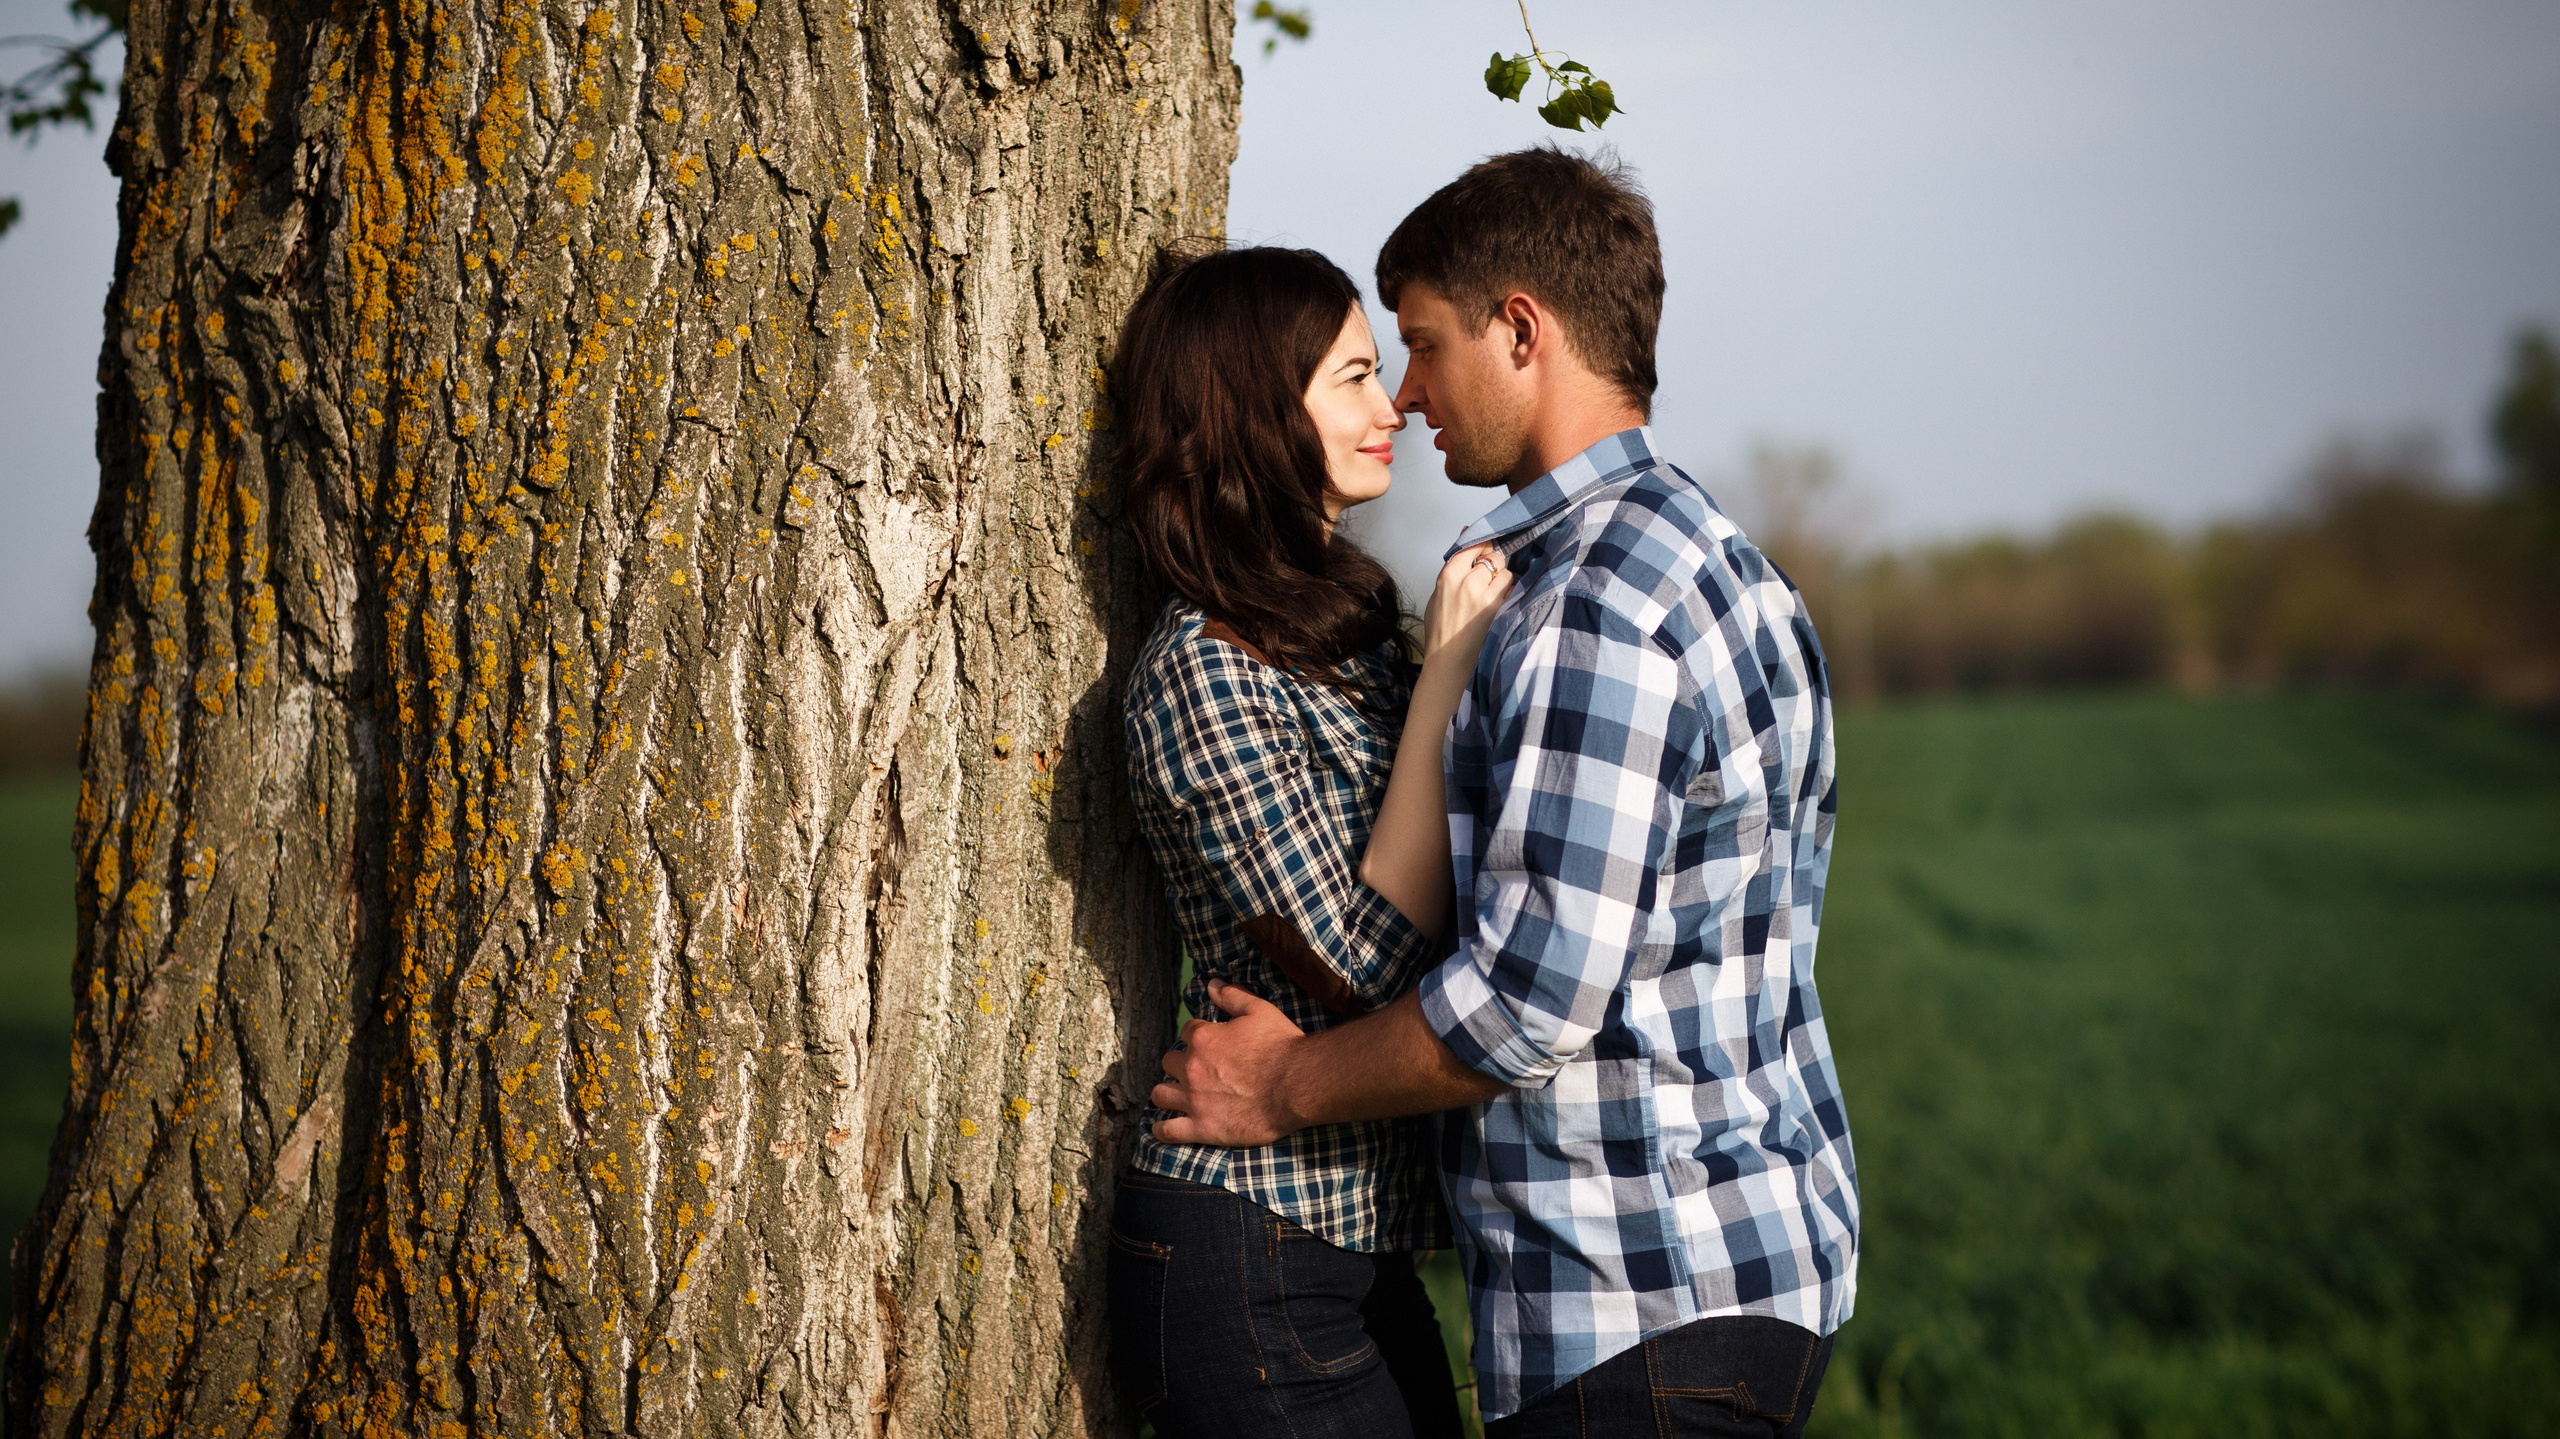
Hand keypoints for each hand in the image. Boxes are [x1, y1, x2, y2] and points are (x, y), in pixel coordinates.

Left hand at [1150, 981, 1309, 1147]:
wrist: (1298, 1084)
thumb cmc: (1282, 1046)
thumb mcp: (1259, 1010)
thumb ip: (1232, 996)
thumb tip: (1211, 984)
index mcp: (1203, 1038)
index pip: (1186, 1032)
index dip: (1198, 1037)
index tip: (1210, 1045)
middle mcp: (1192, 1068)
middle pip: (1169, 1062)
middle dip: (1180, 1064)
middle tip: (1197, 1071)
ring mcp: (1194, 1099)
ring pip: (1160, 1094)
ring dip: (1167, 1093)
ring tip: (1178, 1095)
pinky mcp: (1202, 1127)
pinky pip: (1167, 1131)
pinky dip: (1162, 1129)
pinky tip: (1164, 1127)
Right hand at [1423, 544, 1513, 664]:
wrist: (1447, 659)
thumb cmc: (1440, 628)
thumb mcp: (1438, 593)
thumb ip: (1454, 566)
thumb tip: (1466, 533)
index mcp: (1449, 576)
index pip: (1472, 546)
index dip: (1482, 546)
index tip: (1484, 550)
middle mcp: (1469, 583)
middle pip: (1493, 557)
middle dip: (1493, 564)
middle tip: (1488, 576)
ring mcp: (1487, 597)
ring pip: (1506, 572)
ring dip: (1502, 579)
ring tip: (1492, 593)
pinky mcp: (1500, 609)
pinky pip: (1512, 590)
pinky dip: (1508, 593)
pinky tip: (1498, 604)